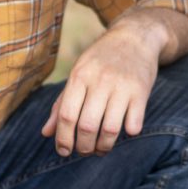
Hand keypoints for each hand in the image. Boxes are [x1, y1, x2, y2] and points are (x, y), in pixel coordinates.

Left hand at [41, 22, 158, 155]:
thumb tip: (46, 133)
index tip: (64, 151)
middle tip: (85, 151)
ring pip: (110, 130)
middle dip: (84, 148)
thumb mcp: (78, 74)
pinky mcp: (141, 91)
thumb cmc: (101, 60)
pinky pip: (134, 124)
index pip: (66, 115)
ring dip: (104, 147)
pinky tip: (124, 131)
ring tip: (101, 148)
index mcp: (79, 76)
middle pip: (87, 126)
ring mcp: (122, 86)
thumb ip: (62, 104)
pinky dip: (128, 133)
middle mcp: (100, 80)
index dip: (63, 139)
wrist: (135, 37)